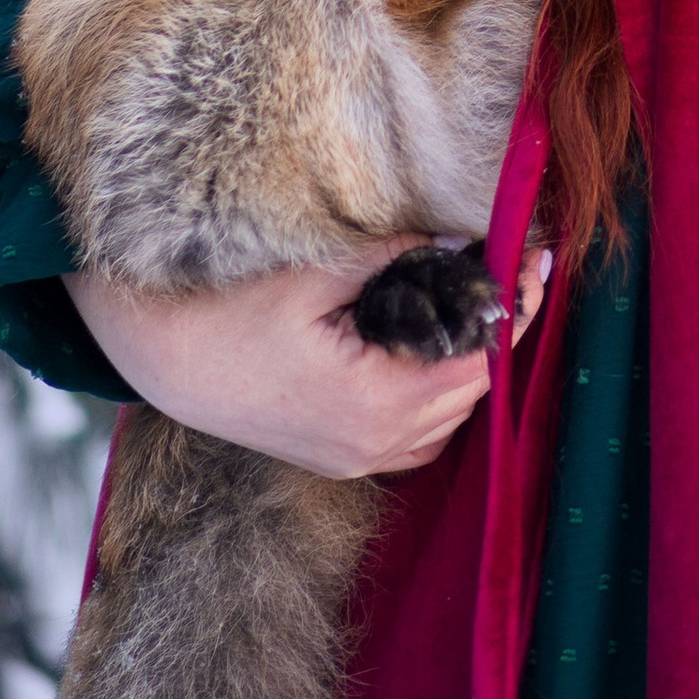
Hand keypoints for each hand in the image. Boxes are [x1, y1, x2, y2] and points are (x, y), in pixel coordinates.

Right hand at [66, 238, 551, 478]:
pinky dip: (434, 399)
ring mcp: (350, 459)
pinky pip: (411, 438)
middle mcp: (369, 445)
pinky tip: (432, 351)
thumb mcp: (315, 274)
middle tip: (518, 269)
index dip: (512, 312)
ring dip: (468, 368)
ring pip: (443, 422)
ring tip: (481, 303)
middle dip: (496, 333)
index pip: (476, 365)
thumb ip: (392, 258)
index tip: (536, 261)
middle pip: (467, 396)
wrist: (162, 360)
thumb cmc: (229, 312)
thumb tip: (457, 240)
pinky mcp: (333, 456)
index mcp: (371, 403)